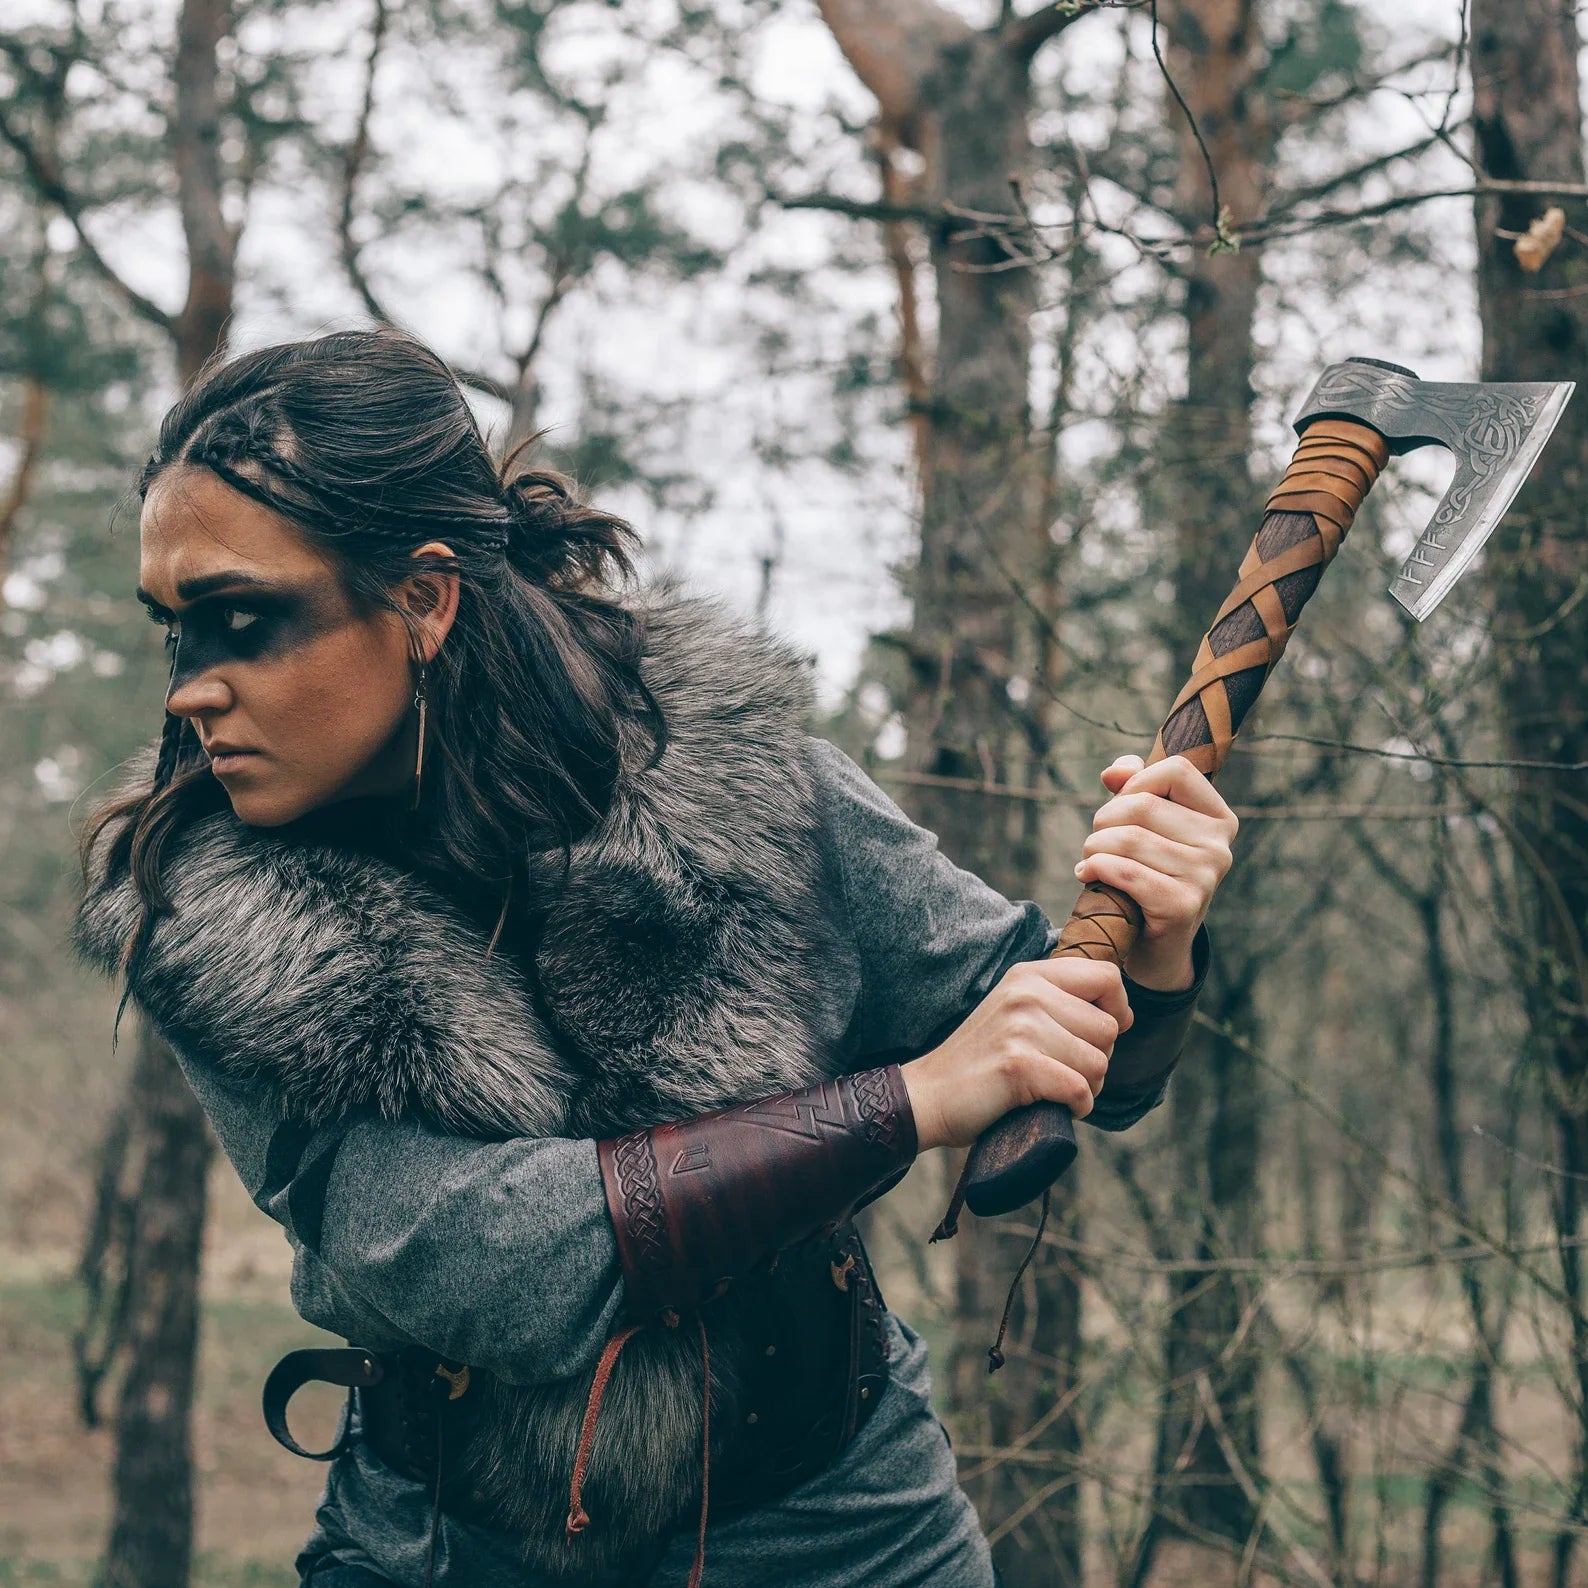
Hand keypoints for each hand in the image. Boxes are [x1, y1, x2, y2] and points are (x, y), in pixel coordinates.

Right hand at [901, 959, 1133, 1151]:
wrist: (929, 1094)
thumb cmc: (982, 1060)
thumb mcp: (1017, 1011)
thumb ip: (1060, 1001)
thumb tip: (1122, 1015)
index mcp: (1029, 975)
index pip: (1107, 976)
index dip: (1117, 1010)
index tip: (1096, 1036)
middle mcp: (1026, 993)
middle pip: (1108, 1028)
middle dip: (1097, 1059)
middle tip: (1061, 1071)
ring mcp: (1021, 1027)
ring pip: (1099, 1063)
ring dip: (1086, 1087)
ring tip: (1051, 1088)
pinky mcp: (1018, 1064)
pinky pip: (1080, 1090)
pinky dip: (1075, 1107)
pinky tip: (1049, 1106)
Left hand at [1076, 753, 1236, 990]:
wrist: (1153, 945)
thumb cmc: (1147, 874)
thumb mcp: (1145, 827)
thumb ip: (1134, 786)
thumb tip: (1115, 771)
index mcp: (1218, 818)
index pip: (1176, 770)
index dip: (1136, 783)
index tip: (1121, 809)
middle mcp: (1220, 846)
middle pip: (1143, 805)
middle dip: (1104, 821)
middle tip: (1097, 843)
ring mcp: (1205, 876)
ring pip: (1129, 838)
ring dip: (1094, 848)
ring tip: (1091, 860)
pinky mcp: (1182, 905)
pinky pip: (1125, 872)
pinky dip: (1096, 869)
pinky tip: (1087, 875)